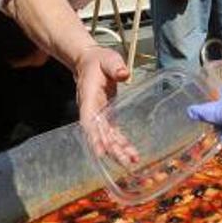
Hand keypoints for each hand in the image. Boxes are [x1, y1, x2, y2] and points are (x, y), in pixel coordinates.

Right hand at [74, 46, 136, 165]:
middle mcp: (91, 111)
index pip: (88, 121)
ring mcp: (98, 116)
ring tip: (132, 162)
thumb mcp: (108, 59)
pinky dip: (122, 144)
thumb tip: (124, 74)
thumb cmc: (98, 61)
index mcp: (89, 98)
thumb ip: (114, 66)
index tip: (101, 152)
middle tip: (125, 163)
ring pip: (106, 138)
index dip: (94, 137)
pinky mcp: (106, 117)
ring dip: (118, 151)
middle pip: (99, 135)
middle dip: (111, 150)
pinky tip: (132, 154)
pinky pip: (113, 134)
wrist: (90, 62)